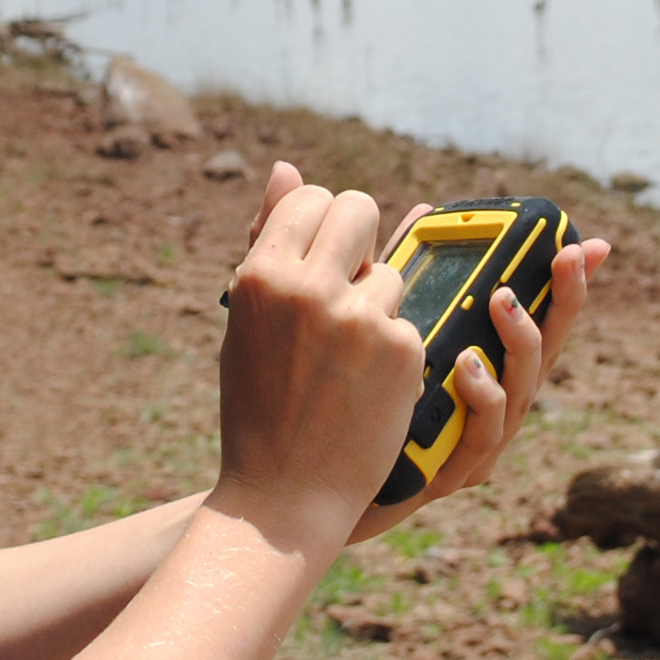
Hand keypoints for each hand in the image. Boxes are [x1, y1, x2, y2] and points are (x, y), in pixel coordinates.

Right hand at [210, 166, 426, 555]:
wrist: (283, 494)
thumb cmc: (258, 404)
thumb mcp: (249, 320)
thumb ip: (270, 240)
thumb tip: (284, 165)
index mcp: (259, 277)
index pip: (308, 198)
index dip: (322, 220)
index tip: (323, 249)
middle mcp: (308, 288)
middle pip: (359, 208)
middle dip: (363, 233)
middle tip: (351, 273)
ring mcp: (358, 318)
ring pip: (391, 271)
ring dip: (378, 302)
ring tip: (346, 357)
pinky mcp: (402, 350)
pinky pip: (409, 320)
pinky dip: (394, 349)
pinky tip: (367, 387)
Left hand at [348, 225, 609, 541]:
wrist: (296, 483)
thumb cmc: (340, 400)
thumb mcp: (371, 323)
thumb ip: (398, 269)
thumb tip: (423, 207)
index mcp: (476, 362)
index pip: (532, 318)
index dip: (564, 285)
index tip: (588, 243)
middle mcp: (486, 403)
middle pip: (545, 352)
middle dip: (566, 302)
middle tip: (567, 257)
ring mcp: (472, 442)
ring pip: (522, 393)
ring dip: (519, 342)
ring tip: (502, 299)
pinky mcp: (447, 474)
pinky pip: (481, 437)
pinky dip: (481, 399)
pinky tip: (466, 365)